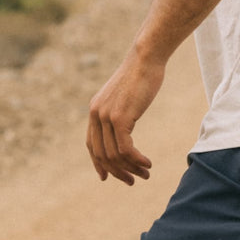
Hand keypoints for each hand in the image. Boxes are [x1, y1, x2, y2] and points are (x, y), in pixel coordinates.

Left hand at [86, 47, 165, 183]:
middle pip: (102, 155)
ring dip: (131, 168)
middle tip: (133, 181)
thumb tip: (124, 124)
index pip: (91, 146)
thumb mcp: (125, 96)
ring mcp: (106, 116)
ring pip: (115, 155)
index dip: (99, 165)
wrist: (146, 59)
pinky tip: (147, 163)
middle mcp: (96, 115)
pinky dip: (136, 160)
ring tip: (145, 174)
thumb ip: (119, 110)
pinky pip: (125, 149)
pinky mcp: (120, 118)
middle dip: (118, 172)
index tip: (109, 177)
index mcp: (95, 111)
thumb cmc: (141, 75)